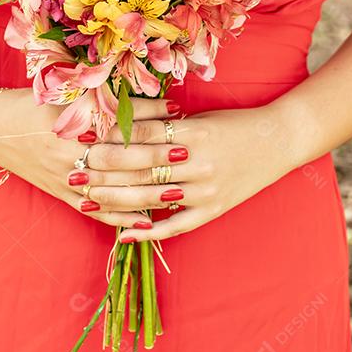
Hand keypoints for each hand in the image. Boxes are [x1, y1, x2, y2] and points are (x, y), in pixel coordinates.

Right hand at [0, 90, 184, 228]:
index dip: (150, 122)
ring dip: (146, 192)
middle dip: (155, 158)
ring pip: (111, 190)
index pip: (117, 125)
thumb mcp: (65, 94)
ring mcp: (64, 178)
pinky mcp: (60, 195)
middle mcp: (68, 154)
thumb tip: (154, 101)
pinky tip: (146, 221)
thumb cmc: (31, 103)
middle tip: (186, 154)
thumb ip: (106, 98)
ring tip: (177, 191)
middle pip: (120, 160)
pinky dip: (120, 217)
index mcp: (70, 125)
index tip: (178, 118)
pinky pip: (94, 211)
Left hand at [84, 104, 296, 240]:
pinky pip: (175, 225)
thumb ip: (164, 122)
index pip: (140, 136)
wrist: (279, 140)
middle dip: (102, 171)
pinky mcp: (213, 209)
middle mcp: (197, 162)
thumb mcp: (199, 117)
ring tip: (87, 200)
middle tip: (73, 172)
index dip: (108, 139)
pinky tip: (124, 234)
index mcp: (192, 132)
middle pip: (139, 167)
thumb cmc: (234, 124)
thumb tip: (120, 123)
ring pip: (151, 198)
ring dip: (115, 200)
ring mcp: (206, 189)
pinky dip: (149, 231)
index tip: (81, 141)